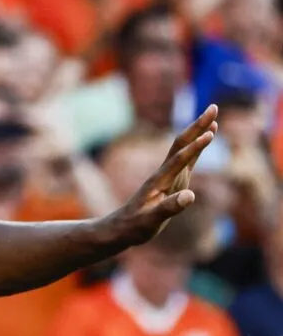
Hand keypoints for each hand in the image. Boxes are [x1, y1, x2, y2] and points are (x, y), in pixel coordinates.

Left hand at [107, 105, 216, 245]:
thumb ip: (170, 207)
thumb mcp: (152, 220)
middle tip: (214, 107)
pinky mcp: (172, 181)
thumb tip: (191, 196)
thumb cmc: (135, 226)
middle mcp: (164, 173)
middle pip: (182, 144)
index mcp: (160, 181)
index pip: (180, 159)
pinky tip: (205, 139)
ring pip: (185, 148)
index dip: (195, 147)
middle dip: (198, 126)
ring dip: (199, 132)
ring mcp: (168, 176)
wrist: (121, 228)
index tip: (210, 132)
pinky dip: (197, 147)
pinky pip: (187, 159)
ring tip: (213, 117)